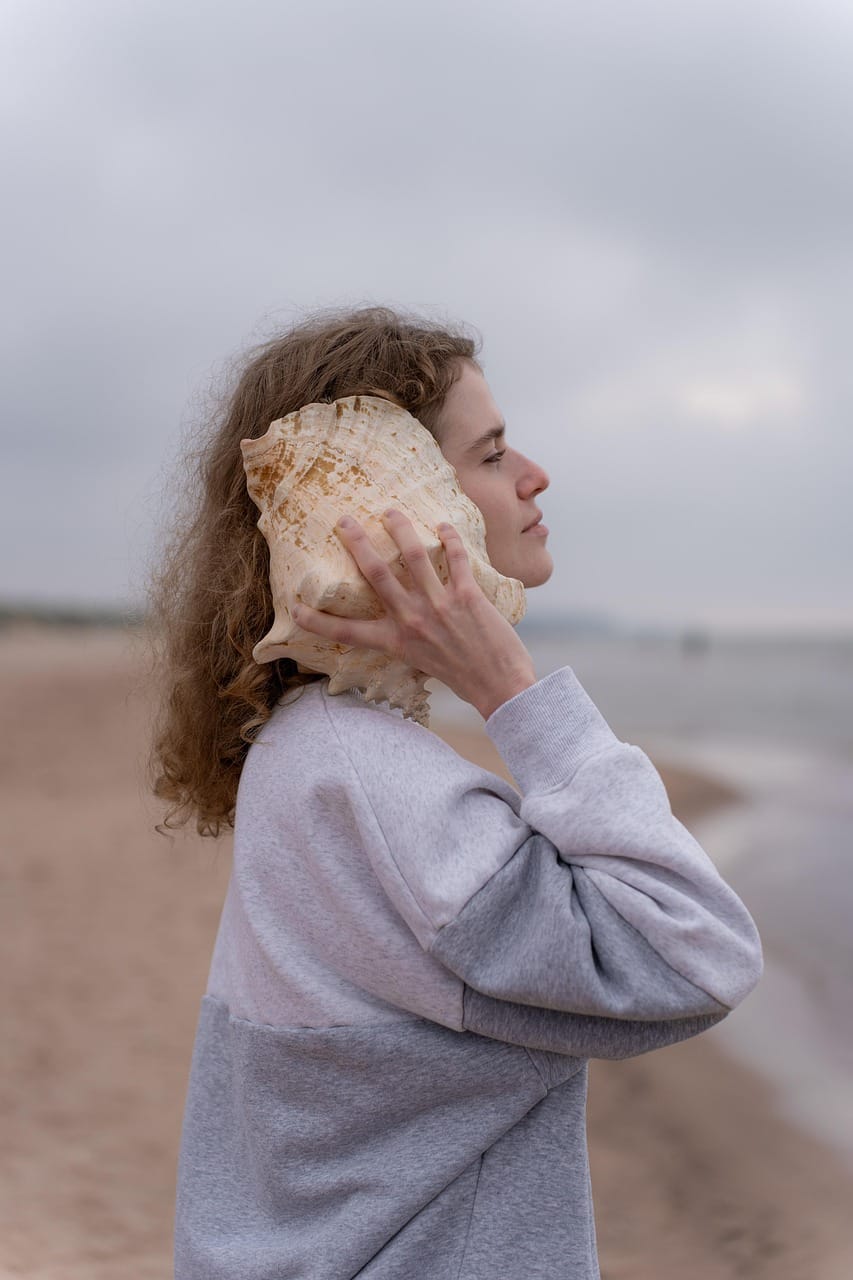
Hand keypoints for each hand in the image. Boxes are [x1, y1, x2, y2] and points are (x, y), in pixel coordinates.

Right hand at [291, 510, 536, 719]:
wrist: (500, 686)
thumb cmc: (462, 676)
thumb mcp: (421, 661)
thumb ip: (406, 638)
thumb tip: (398, 619)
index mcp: (396, 642)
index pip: (347, 633)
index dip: (318, 620)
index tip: (295, 606)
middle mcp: (412, 621)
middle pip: (375, 574)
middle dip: (356, 543)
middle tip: (343, 521)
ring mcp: (439, 606)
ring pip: (413, 556)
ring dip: (400, 528)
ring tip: (390, 513)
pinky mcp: (467, 596)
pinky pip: (455, 558)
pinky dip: (449, 537)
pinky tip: (443, 525)